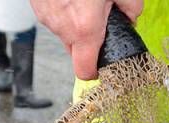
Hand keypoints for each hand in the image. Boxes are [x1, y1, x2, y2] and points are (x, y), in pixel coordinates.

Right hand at [28, 0, 142, 79]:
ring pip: (64, 31)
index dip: (95, 70)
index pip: (85, 70)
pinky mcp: (37, 5)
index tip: (101, 65)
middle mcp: (63, 26)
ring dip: (75, 20)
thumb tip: (132, 17)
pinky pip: (53, 16)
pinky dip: (64, 9)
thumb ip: (132, 7)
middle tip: (99, 15)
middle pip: (76, 49)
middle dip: (89, 37)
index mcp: (85, 27)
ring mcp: (46, 15)